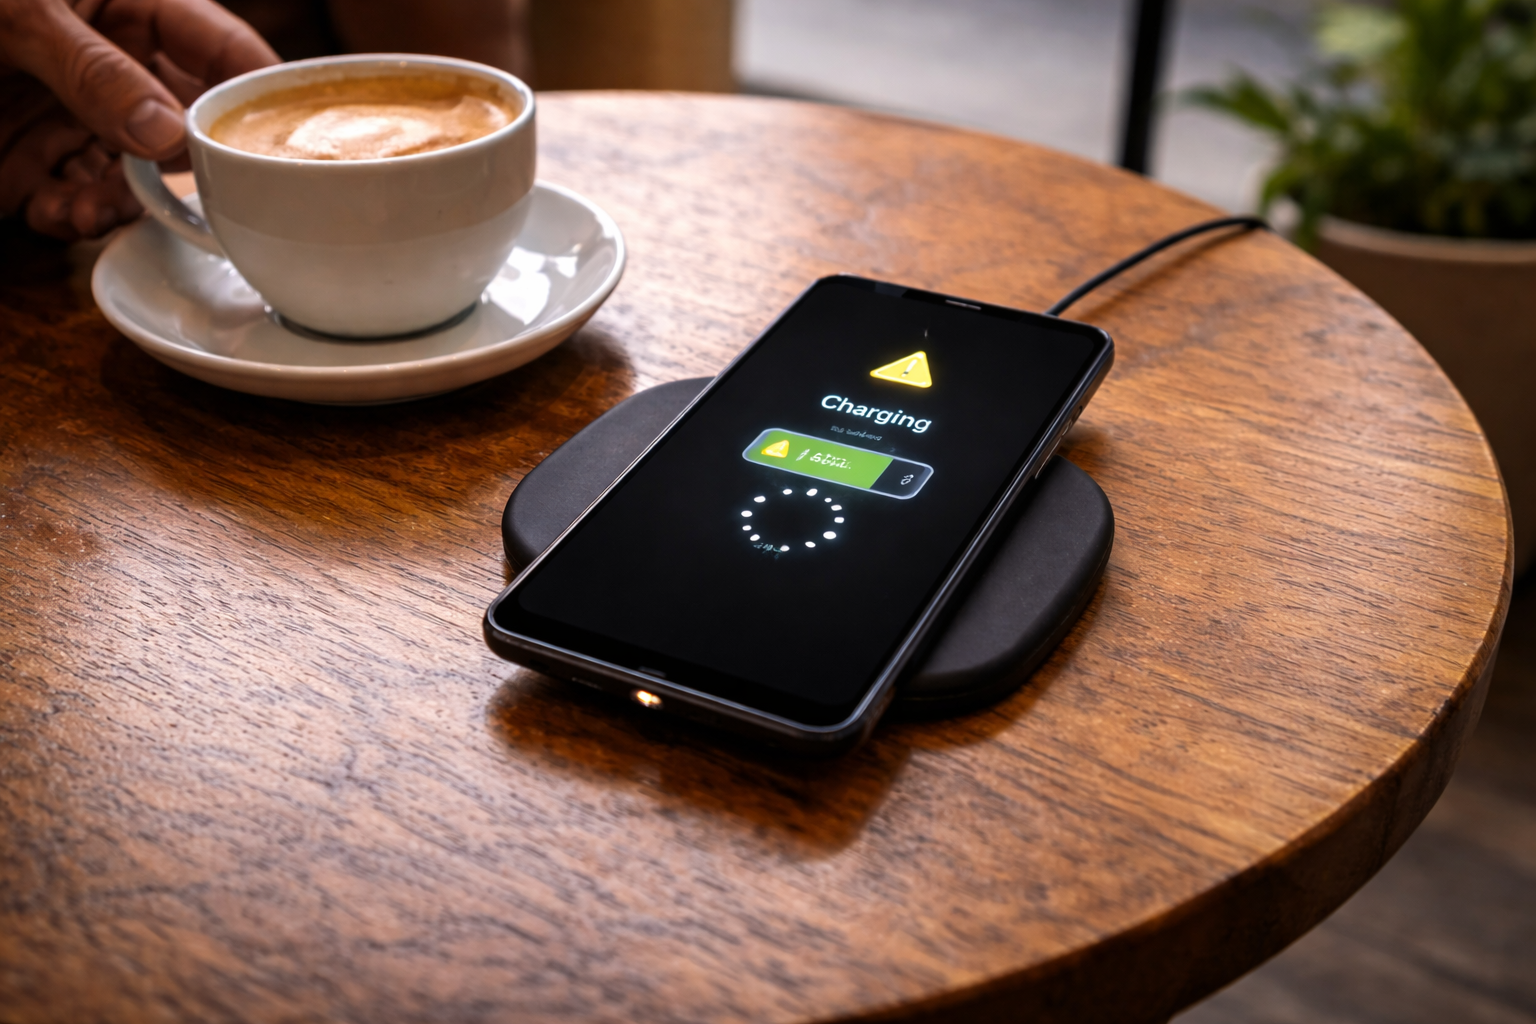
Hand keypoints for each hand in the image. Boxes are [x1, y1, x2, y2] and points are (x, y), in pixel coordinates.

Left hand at [0, 0, 277, 239]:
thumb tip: (170, 133)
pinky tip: (67, 214)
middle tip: (204, 196)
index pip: (221, 49)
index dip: (258, 93)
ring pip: (134, 176)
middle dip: (195, 170)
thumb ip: (97, 71)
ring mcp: (75, 117)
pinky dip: (71, 217)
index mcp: (127, 8)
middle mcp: (112, 68)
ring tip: (99, 211)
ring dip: (125, 202)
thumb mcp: (23, 14)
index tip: (287, 139)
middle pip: (187, 127)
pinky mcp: (32, 161)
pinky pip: (71, 201)